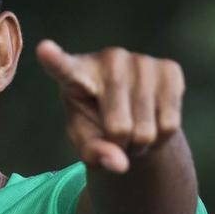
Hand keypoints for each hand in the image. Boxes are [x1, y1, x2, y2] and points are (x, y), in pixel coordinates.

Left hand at [36, 40, 184, 173]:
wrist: (134, 112)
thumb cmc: (97, 124)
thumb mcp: (86, 140)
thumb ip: (94, 153)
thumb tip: (119, 163)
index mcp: (76, 73)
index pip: (63, 67)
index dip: (54, 59)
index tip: (44, 50)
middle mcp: (109, 59)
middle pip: (119, 127)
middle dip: (121, 146)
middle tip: (117, 138)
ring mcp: (141, 60)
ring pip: (147, 130)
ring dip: (142, 145)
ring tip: (134, 130)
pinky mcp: (170, 68)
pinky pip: (170, 124)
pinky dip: (162, 137)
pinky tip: (154, 122)